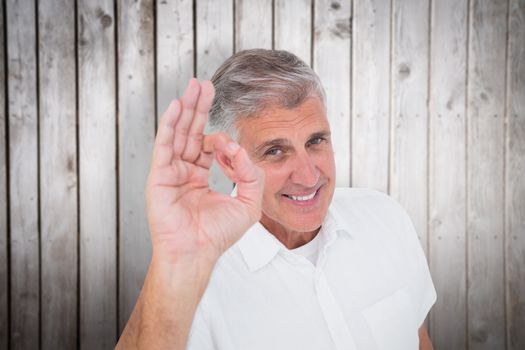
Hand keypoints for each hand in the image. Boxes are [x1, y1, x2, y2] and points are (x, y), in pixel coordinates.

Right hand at [145, 78, 263, 262]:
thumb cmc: (218, 235)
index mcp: (202, 177)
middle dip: (200, 108)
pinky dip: (170, 124)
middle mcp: (185, 171)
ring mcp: (171, 171)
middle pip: (192, 132)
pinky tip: (177, 106)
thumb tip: (240, 149)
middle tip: (204, 84)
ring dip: (186, 109)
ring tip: (193, 86)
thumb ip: (252, 174)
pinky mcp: (160, 175)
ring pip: (178, 133)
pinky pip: (164, 144)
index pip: (213, 148)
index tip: (233, 150)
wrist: (196, 252)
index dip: (226, 143)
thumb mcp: (248, 203)